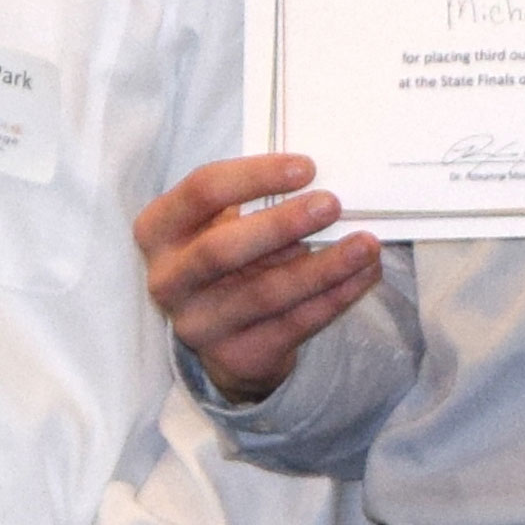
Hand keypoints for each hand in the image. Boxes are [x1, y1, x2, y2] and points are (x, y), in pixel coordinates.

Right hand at [135, 153, 382, 404]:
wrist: (225, 335)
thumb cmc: (231, 255)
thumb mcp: (225, 222)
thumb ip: (259, 199)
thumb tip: (327, 176)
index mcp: (159, 230)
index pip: (202, 192)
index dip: (254, 176)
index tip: (306, 167)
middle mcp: (168, 280)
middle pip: (222, 249)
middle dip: (282, 224)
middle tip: (333, 203)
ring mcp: (198, 325)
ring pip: (266, 294)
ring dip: (323, 267)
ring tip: (365, 245)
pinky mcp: (235, 357)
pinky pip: (293, 325)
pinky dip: (335, 298)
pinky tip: (364, 275)